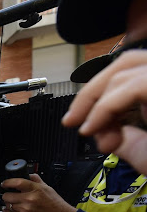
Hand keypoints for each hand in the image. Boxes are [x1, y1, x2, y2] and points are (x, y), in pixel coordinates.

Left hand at [0, 174, 76, 211]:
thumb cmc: (54, 203)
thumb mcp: (47, 187)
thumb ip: (36, 180)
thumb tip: (29, 174)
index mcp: (36, 189)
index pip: (17, 182)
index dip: (7, 183)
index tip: (4, 184)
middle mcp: (30, 198)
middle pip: (8, 195)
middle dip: (6, 194)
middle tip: (9, 194)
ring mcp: (26, 209)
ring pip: (8, 205)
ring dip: (8, 203)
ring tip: (13, 203)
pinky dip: (8, 211)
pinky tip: (10, 209)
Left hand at [62, 50, 146, 175]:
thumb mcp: (142, 149)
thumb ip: (119, 132)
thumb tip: (95, 126)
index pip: (130, 70)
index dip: (98, 91)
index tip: (77, 119)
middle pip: (127, 62)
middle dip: (92, 92)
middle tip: (72, 122)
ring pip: (127, 68)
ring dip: (99, 101)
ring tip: (87, 130)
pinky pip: (134, 86)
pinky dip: (107, 107)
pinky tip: (93, 128)